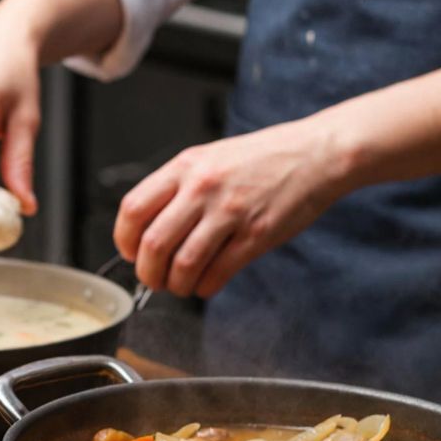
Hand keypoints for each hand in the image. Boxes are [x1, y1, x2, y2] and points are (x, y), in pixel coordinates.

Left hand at [113, 118, 356, 297]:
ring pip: (183, 265)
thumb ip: (177, 188)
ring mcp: (230, 212)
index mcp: (185, 167)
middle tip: (155, 279)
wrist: (315, 153)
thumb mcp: (209, 158)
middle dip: (148, 273)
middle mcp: (203, 188)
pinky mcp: (256, 235)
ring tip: (180, 285)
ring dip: (176, 285)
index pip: (133, 209)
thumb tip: (146, 231)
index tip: (131, 253)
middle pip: (153, 244)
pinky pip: (217, 273)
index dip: (125, 240)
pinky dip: (204, 287)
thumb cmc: (261, 159)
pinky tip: (206, 283)